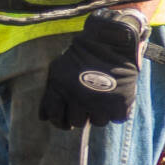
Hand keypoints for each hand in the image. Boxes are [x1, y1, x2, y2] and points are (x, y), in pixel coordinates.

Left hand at [39, 9, 146, 128]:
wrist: (109, 42)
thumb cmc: (80, 56)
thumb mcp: (58, 71)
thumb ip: (49, 94)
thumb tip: (43, 118)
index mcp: (61, 90)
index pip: (56, 118)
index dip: (60, 119)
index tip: (67, 115)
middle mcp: (79, 99)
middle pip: (77, 123)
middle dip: (81, 115)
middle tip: (87, 104)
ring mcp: (101, 102)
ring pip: (98, 122)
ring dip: (100, 113)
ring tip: (102, 100)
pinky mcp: (121, 101)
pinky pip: (117, 119)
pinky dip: (117, 112)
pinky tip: (115, 100)